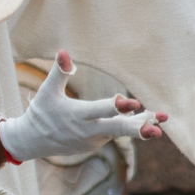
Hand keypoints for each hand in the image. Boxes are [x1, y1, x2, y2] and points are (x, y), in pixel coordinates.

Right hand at [0, 51, 165, 164]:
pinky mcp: (98, 143)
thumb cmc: (41, 112)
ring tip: (162, 117)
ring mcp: (95, 140)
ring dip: (142, 125)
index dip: (117, 107)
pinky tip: (152, 119)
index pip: (100, 111)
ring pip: (122, 131)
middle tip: (156, 129)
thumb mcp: (47, 91)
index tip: (133, 103)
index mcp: (77, 116)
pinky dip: (133, 126)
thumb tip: (63, 51)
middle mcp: (89, 131)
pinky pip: (118, 133)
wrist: (33, 142)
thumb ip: (59, 72)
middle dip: (138, 129)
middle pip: (117, 130)